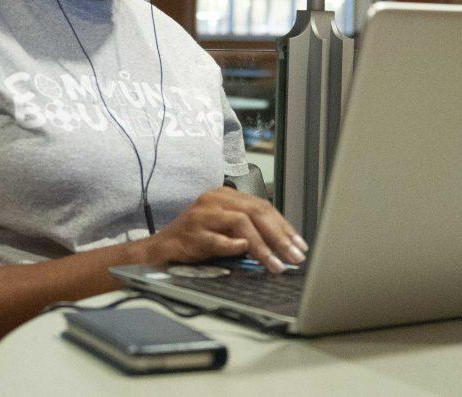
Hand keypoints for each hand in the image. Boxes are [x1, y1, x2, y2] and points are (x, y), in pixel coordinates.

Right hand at [140, 187, 308, 272]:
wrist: (162, 248)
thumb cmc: (197, 239)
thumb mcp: (226, 229)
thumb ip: (250, 230)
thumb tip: (284, 246)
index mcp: (226, 196)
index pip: (263, 206)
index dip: (284, 226)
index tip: (299, 245)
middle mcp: (215, 200)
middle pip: (256, 212)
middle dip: (279, 236)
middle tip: (294, 256)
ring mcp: (202, 215)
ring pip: (240, 223)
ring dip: (262, 246)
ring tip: (276, 264)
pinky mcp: (191, 232)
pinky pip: (216, 238)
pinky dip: (231, 245)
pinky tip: (244, 252)